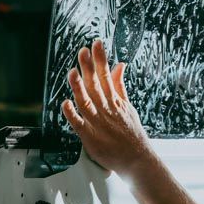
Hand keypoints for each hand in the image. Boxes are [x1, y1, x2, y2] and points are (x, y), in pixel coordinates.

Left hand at [62, 39, 152, 175]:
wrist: (137, 159)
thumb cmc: (132, 133)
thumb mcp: (128, 106)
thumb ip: (120, 86)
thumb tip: (119, 65)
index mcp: (115, 101)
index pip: (107, 76)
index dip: (100, 60)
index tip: (96, 44)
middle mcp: (106, 110)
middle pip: (96, 86)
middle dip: (89, 68)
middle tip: (83, 51)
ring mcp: (98, 123)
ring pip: (87, 102)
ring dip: (79, 87)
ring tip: (73, 72)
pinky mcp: (90, 138)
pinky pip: (79, 125)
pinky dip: (72, 114)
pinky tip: (65, 104)